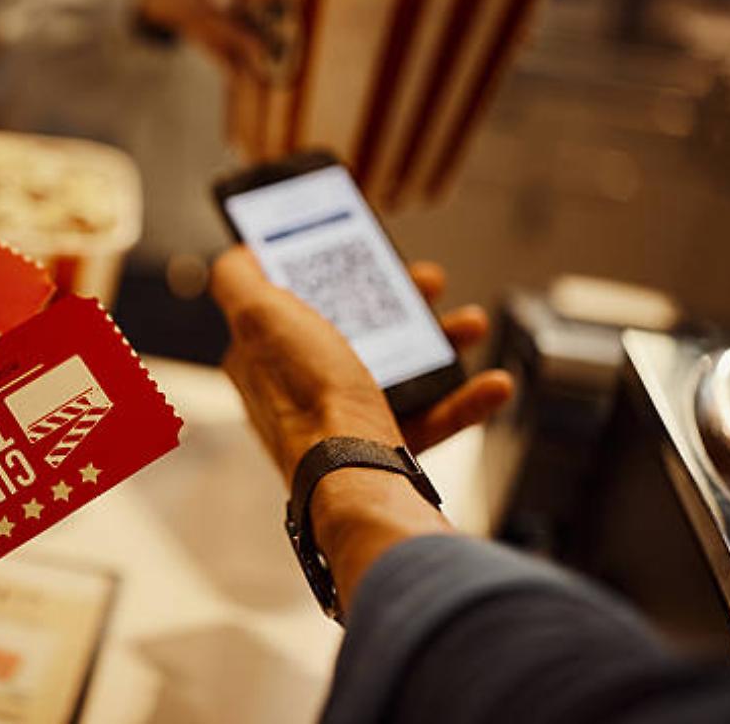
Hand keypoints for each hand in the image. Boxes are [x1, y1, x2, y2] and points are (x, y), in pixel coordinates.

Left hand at [210, 247, 512, 480]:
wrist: (352, 476)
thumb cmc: (306, 395)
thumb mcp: (259, 316)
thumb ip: (238, 279)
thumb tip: (240, 252)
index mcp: (267, 356)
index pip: (297, 301)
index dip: (332, 272)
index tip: (370, 253)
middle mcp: (301, 388)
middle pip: (355, 329)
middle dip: (400, 300)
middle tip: (430, 281)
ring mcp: (343, 418)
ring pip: (400, 368)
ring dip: (442, 341)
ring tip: (471, 324)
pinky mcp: (384, 445)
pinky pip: (431, 416)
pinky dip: (464, 398)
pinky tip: (491, 385)